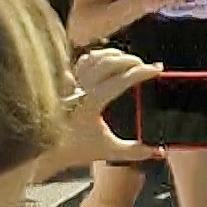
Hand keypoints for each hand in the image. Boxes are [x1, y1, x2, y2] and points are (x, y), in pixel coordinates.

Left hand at [53, 50, 162, 168]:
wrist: (47, 151)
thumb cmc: (77, 150)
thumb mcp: (110, 151)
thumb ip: (135, 151)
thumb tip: (159, 151)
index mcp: (91, 103)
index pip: (122, 79)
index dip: (142, 72)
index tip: (157, 70)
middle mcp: (80, 89)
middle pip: (109, 61)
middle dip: (131, 60)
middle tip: (145, 66)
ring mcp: (72, 83)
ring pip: (95, 57)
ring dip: (115, 55)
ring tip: (130, 61)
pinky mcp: (67, 82)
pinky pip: (84, 61)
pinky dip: (99, 57)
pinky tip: (110, 62)